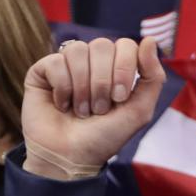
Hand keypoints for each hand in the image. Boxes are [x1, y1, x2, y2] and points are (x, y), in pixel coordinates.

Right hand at [21, 37, 165, 179]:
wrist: (73, 156)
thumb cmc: (107, 135)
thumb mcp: (140, 110)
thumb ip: (152, 76)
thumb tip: (151, 39)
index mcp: (117, 67)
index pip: (126, 44)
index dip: (124, 68)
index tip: (120, 97)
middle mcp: (93, 62)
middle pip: (102, 45)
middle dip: (104, 81)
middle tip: (100, 108)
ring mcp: (67, 64)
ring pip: (78, 50)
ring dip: (84, 87)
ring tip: (82, 110)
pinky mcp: (43, 70)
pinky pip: (55, 62)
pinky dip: (63, 88)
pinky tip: (63, 105)